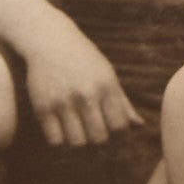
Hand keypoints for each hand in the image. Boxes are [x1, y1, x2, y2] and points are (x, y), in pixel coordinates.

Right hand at [23, 21, 142, 146]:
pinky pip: (55, 140)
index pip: (119, 127)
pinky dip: (60, 139)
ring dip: (79, 140)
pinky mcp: (42, 107)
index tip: (111, 128)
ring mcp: (63, 102)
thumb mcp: (107, 74)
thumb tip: (140, 126)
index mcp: (106, 86)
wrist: (50, 40)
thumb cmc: (84, 59)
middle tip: (93, 130)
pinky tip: (61, 128)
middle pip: (99, 138)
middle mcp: (86, 94)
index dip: (118, 133)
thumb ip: (123, 102)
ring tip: (78, 129)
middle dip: (98, 138)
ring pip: (77, 142)